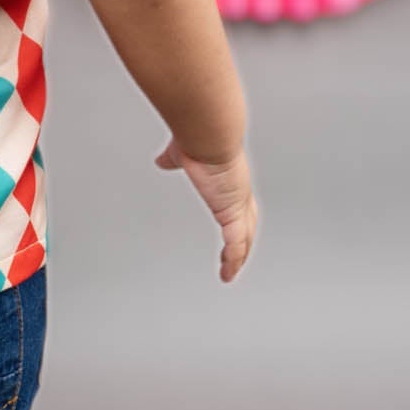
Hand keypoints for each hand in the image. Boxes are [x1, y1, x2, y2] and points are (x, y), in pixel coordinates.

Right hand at [155, 139, 256, 282]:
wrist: (209, 137)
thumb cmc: (198, 139)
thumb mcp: (180, 155)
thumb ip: (171, 160)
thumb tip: (162, 161)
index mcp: (229, 181)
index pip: (238, 205)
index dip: (237, 219)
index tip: (232, 230)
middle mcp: (239, 193)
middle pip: (248, 224)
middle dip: (244, 242)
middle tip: (238, 257)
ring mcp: (238, 204)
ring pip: (245, 237)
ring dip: (239, 256)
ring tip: (231, 272)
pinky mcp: (232, 212)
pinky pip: (236, 242)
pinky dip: (234, 258)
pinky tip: (230, 272)